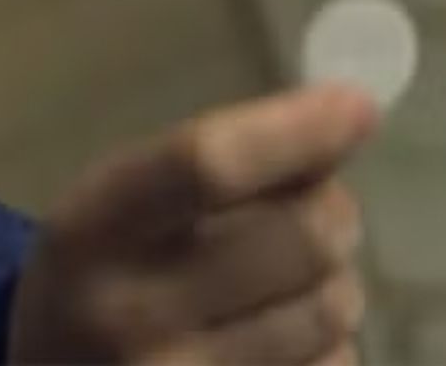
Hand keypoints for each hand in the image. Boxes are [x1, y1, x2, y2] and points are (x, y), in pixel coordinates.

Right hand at [7, 84, 379, 364]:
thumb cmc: (89, 286)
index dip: (293, 132)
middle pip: (300, 240)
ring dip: (335, 282)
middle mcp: (133, 315)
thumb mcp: (111, 213)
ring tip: (292, 280)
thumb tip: (341, 120)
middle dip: (333, 210)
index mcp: (90, 232)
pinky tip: (284, 342)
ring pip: (331, 312)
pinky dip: (330, 347)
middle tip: (321, 208)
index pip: (206, 167)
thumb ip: (204, 170)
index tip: (356, 104)